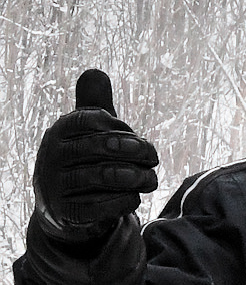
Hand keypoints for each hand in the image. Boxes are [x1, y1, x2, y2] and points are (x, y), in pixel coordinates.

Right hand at [33, 69, 158, 243]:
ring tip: (150, 179)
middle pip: (102, 146)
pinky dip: (126, 200)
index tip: (135, 134)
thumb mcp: (87, 132)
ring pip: (105, 176)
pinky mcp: (67, 212)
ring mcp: (56, 186)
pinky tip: (134, 197)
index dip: (120, 126)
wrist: (64, 209)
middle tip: (154, 158)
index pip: (92, 118)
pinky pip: (104, 205)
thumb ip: (94, 104)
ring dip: (137, 177)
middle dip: (137, 151)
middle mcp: (52, 156)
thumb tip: (94, 71)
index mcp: (59, 132)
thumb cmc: (84, 161)